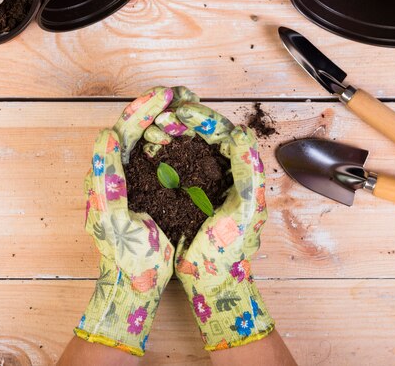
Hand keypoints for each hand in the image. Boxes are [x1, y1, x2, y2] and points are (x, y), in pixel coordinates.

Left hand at [75, 89, 175, 355]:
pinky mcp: (147, 191)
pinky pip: (158, 158)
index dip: (144, 108)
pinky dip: (172, 142)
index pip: (123, 131)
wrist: (136, 286)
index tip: (167, 93)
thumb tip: (107, 133)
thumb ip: (106, 177)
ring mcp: (132, 181)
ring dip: (164, 121)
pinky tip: (188, 136)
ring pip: (146, 141)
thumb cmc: (128, 258)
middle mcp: (116, 174)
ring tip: (186, 105)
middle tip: (182, 93)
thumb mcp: (114, 218)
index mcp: (107, 176)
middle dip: (157, 108)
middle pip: (135, 130)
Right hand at [158, 100, 272, 350]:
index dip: (203, 118)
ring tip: (153, 127)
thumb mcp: (244, 210)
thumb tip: (240, 131)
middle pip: (202, 133)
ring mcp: (200, 180)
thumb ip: (248, 171)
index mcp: (241, 171)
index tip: (181, 111)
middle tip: (162, 115)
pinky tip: (146, 146)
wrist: (209, 282)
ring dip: (169, 131)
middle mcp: (222, 171)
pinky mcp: (182, 191)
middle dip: (182, 119)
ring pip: (184, 144)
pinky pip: (170, 162)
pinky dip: (159, 150)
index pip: (224, 133)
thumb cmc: (228, 252)